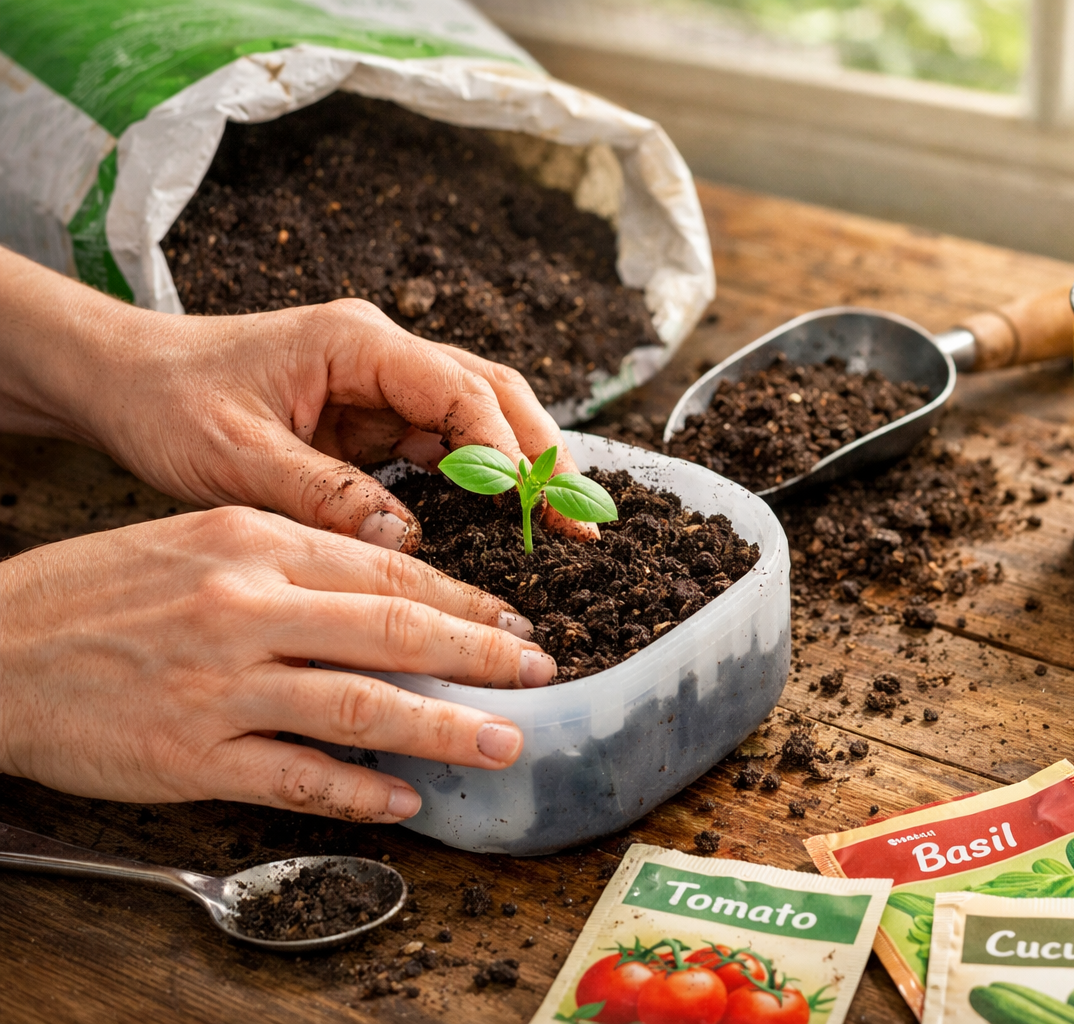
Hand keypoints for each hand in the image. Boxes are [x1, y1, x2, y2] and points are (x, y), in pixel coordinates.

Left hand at [0, 247, 594, 550]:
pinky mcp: (374, 416)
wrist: (122, 381)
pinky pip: (445, 445)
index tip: (534, 504)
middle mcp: (383, 354)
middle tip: (582, 518)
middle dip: (542, 454)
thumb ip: (323, 497)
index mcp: (357, 342)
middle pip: (491, 395)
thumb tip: (407, 547)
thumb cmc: (168, 402)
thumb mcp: (235, 457)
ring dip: (524, 468)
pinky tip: (510, 517)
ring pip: (480, 418)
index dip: (504, 449)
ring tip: (566, 523)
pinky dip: (483, 479)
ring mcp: (383, 384)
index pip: (458, 390)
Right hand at [0, 508, 556, 820]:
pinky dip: (361, 789)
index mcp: (254, 544)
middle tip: (541, 672)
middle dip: (482, 654)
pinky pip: (299, 777)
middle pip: (394, 631)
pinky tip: (407, 798)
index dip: (464, 599)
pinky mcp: (193, 755)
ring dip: (446, 728)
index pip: (388, 571)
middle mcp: (247, 607)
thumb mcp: (198, 541)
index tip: (515, 617)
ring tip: (504, 742)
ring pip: (362, 706)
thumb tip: (389, 592)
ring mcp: (221, 684)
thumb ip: (293, 561)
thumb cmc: (98, 592)